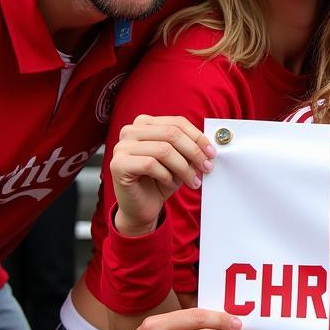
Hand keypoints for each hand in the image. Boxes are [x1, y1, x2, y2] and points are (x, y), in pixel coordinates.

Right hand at [110, 115, 214, 235]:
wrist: (142, 207)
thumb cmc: (161, 181)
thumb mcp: (180, 160)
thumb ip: (190, 148)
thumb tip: (209, 145)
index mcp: (145, 123)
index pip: (177, 122)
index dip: (198, 137)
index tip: (211, 153)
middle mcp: (130, 131)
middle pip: (172, 133)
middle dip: (194, 152)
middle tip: (206, 167)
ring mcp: (121, 147)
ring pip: (163, 150)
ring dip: (183, 168)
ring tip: (192, 180)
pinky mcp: (117, 164)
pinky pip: (150, 165)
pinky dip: (166, 176)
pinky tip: (169, 183)